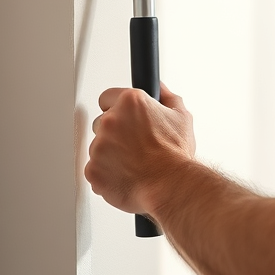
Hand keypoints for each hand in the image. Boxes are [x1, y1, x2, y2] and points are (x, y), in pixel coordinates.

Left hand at [85, 83, 195, 215]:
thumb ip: (167, 98)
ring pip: (97, 147)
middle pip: (101, 123)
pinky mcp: (92, 169)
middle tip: (133, 146)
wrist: (170, 185)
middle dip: (114, 134)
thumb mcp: (181, 117)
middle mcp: (111, 120)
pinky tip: (125, 176)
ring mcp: (98, 145)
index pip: (108, 97)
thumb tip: (160, 88)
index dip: (116, 108)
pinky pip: (94, 170)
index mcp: (130, 103)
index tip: (123, 118)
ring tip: (133, 164)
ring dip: (110, 155)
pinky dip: (106, 175)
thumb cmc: (175, 155)